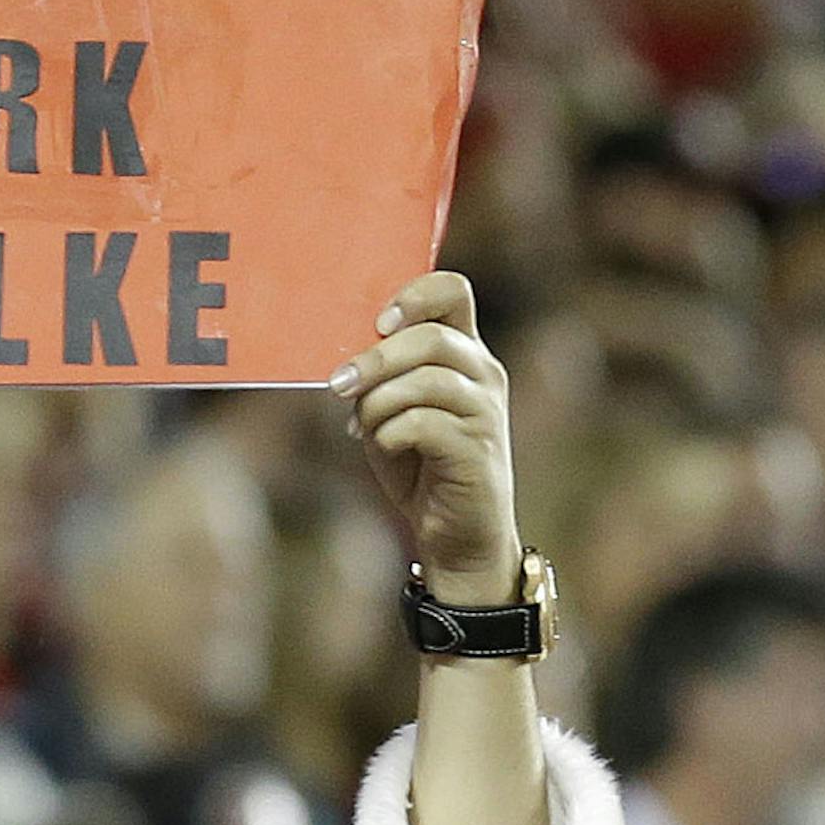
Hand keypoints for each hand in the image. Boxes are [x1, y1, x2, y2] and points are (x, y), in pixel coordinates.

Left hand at [330, 271, 520, 602]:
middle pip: (431, 337)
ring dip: (379, 401)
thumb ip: (378, 376)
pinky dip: (390, 433)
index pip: (453, 290)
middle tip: (339, 384)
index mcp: (462, 351)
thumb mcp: (388, 409)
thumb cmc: (416, 464)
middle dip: (376, 359)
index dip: (414, 294)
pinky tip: (385, 446)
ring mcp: (485, 411)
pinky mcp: (477, 448)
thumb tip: (345, 358)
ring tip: (362, 427)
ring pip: (425, 380)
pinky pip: (422, 423)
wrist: (453, 533)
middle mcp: (483, 373)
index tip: (379, 320)